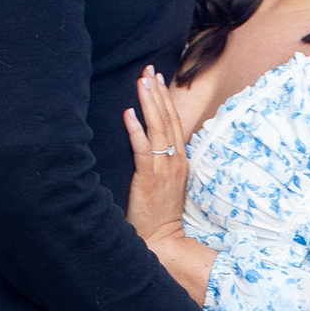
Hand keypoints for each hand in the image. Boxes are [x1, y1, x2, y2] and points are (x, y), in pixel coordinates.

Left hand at [126, 67, 215, 304]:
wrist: (162, 240)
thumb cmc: (159, 213)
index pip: (175, 122)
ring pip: (158, 128)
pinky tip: (129, 113)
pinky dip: (136, 130)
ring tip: (142, 81)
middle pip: (168, 119)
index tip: (158, 78)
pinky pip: (142, 149)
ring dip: (149, 103)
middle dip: (158, 92)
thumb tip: (152, 142)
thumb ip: (162, 161)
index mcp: (180, 160)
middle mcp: (175, 161)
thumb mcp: (166, 183)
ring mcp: (163, 169)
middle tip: (150, 70)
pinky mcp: (149, 179)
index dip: (166, 99)